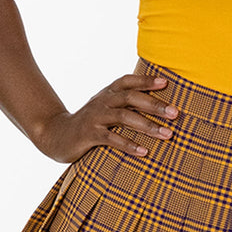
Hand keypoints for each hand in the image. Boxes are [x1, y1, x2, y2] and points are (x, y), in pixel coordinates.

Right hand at [33, 73, 178, 162]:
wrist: (56, 136)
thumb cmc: (90, 123)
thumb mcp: (106, 109)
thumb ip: (127, 105)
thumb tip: (160, 108)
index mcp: (108, 93)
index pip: (128, 81)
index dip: (146, 80)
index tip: (166, 83)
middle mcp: (102, 101)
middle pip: (131, 98)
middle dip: (155, 105)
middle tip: (175, 113)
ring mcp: (95, 117)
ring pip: (123, 117)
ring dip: (147, 126)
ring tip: (167, 134)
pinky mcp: (88, 134)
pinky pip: (111, 139)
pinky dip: (128, 144)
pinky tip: (144, 151)